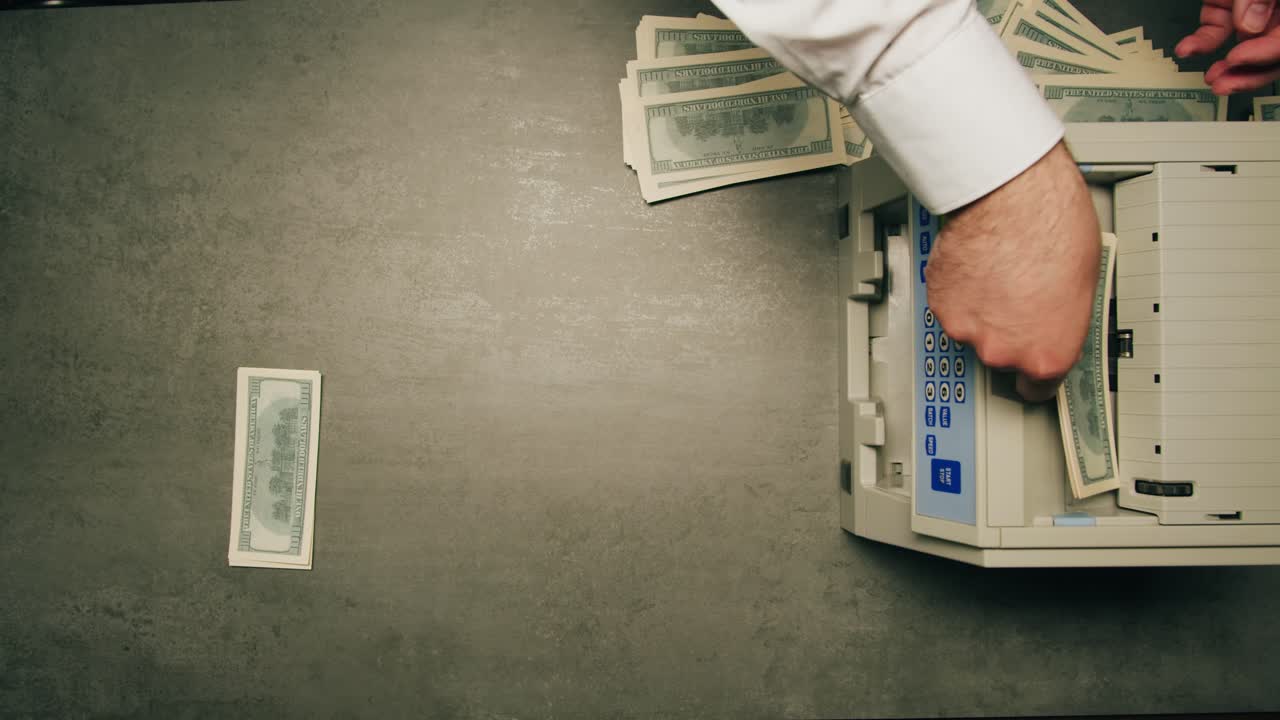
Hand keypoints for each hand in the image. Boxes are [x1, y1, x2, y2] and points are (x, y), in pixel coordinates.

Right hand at [925, 141, 1099, 402]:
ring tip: (999, 275)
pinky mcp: (941, 304)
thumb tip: (1056, 320)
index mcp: (1047, 353)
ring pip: (973, 330)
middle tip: (1019, 299)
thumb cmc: (1053, 230)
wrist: (1012, 197)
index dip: (1036, 376)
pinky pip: (951, 307)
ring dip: (983, 311)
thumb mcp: (1084, 285)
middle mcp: (1003, 350)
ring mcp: (967, 329)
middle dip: (1009, 332)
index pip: (1038, 389)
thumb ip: (1062, 319)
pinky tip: (979, 267)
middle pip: (1002, 357)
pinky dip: (961, 292)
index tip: (1032, 372)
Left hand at [1176, 0, 1279, 94]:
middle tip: (1224, 86)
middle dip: (1247, 74)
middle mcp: (1272, 12)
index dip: (1267, 53)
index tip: (1239, 58)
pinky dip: (1198, 45)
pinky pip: (1212, 34)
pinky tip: (1186, 50)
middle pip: (1268, 54)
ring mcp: (1247, 13)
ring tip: (1210, 79)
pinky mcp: (1222, 11)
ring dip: (1226, 69)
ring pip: (1241, 50)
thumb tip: (1248, 24)